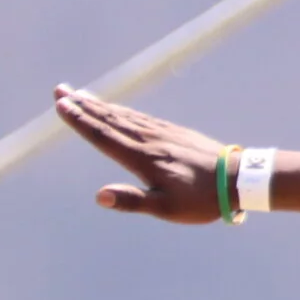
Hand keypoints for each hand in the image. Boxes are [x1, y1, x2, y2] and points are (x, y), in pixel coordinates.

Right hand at [51, 84, 233, 222]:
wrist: (239, 179)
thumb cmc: (203, 199)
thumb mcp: (167, 208)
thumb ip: (133, 201)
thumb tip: (99, 196)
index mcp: (143, 158)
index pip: (104, 136)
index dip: (81, 121)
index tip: (61, 105)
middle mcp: (150, 140)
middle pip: (110, 120)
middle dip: (83, 106)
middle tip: (60, 91)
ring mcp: (163, 134)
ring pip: (125, 116)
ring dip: (100, 105)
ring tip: (80, 95)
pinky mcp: (175, 132)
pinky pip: (141, 117)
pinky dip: (123, 111)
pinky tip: (117, 110)